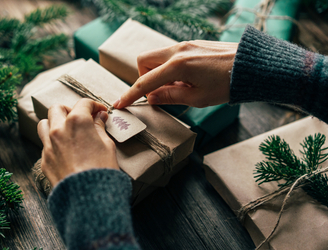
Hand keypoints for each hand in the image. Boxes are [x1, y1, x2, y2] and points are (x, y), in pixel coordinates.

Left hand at [37, 99, 118, 186]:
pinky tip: (66, 151)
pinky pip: (45, 145)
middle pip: (57, 108)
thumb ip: (99, 128)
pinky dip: (54, 143)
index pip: (83, 103)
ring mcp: (49, 145)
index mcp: (77, 122)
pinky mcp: (44, 160)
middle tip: (82, 118)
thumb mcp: (107, 145)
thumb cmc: (102, 170)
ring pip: (44, 124)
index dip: (94, 106)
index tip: (100, 112)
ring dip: (55, 123)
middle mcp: (58, 130)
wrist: (88, 196)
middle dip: (70, 110)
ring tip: (67, 131)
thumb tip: (99, 118)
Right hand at [114, 40, 237, 108]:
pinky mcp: (193, 44)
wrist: (252, 66)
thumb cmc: (227, 84)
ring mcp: (185, 45)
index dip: (130, 94)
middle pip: (144, 60)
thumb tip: (151, 97)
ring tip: (179, 86)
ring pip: (157, 56)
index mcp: (177, 66)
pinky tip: (188, 78)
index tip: (119, 103)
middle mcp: (178, 51)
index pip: (145, 82)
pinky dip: (170, 68)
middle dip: (145, 77)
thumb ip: (170, 96)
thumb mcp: (198, 98)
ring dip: (159, 73)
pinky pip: (171, 54)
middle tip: (160, 91)